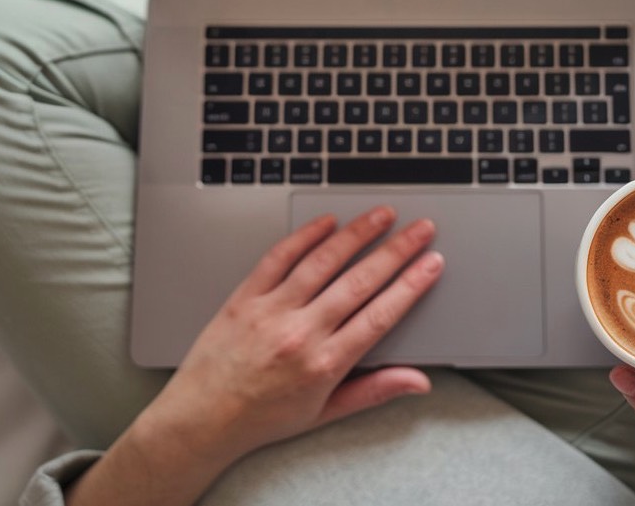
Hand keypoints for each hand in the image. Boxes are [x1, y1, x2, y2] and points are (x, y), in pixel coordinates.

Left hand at [67, 207, 443, 505]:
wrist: (202, 418)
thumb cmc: (264, 417)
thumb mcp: (326, 412)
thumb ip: (376, 391)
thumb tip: (419, 382)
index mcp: (324, 364)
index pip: (380, 316)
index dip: (411, 286)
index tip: (431, 264)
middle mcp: (300, 333)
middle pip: (359, 281)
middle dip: (396, 251)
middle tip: (421, 229)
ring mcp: (271, 311)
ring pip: (322, 262)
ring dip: (357, 234)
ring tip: (382, 215)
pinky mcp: (245, 297)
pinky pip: (278, 257)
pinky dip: (305, 236)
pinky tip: (327, 222)